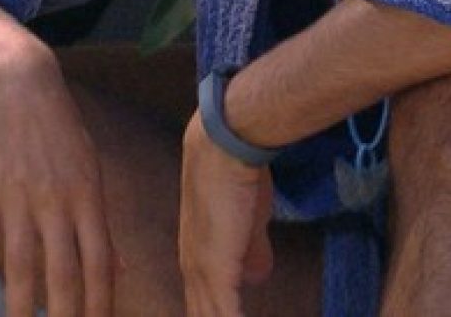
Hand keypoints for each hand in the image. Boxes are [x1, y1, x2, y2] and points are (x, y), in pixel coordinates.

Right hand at [0, 42, 114, 316]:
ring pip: (21, 263)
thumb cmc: (59, 129)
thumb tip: (116, 266)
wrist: (19, 82)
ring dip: (21, 304)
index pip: (99, 260)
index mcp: (89, 194)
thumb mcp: (89, 166)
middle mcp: (57, 199)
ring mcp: (19, 195)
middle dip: (65, 314)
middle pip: (63, 270)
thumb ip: (98, 218)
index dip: (100, 300)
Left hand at [178, 113, 273, 315]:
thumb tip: (257, 275)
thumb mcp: (250, 221)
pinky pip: (226, 316)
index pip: (202, 304)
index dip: (214, 316)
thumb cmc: (237, 176)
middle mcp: (192, 270)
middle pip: (200, 315)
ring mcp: (201, 273)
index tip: (223, 316)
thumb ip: (252, 249)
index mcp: (196, 258)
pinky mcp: (217, 273)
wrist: (223, 149)